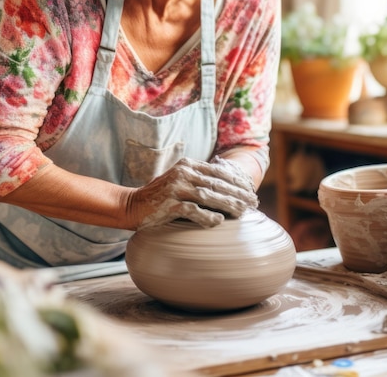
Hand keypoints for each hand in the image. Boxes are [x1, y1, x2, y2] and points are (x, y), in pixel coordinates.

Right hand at [128, 156, 258, 229]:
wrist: (132, 205)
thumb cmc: (161, 196)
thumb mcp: (179, 180)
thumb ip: (199, 179)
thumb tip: (229, 188)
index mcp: (187, 165)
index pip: (218, 171)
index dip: (237, 181)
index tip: (250, 190)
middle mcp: (182, 173)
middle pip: (217, 183)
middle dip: (238, 193)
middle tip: (254, 203)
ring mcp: (175, 188)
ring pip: (209, 196)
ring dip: (229, 205)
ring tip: (243, 212)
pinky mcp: (169, 204)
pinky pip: (193, 211)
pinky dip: (208, 217)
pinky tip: (220, 221)